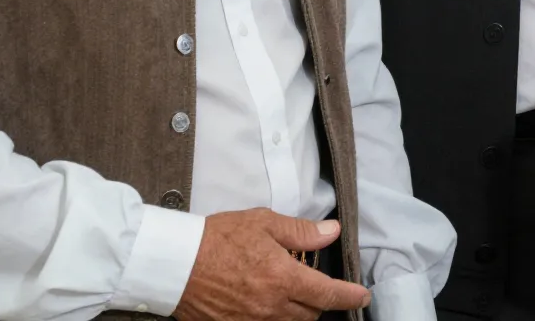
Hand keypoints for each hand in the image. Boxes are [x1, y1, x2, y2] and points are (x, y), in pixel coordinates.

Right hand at [172, 209, 370, 320]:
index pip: (328, 294)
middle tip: (316, 286)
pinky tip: (268, 306)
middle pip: (310, 314)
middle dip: (319, 302)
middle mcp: (270, 307)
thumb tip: (332, 233)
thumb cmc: (217, 239)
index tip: (361, 296)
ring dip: (297, 312)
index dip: (349, 297)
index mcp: (283, 279)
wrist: (173, 262)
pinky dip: (273, 319)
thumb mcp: (264, 224)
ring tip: (291, 295)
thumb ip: (302, 232)